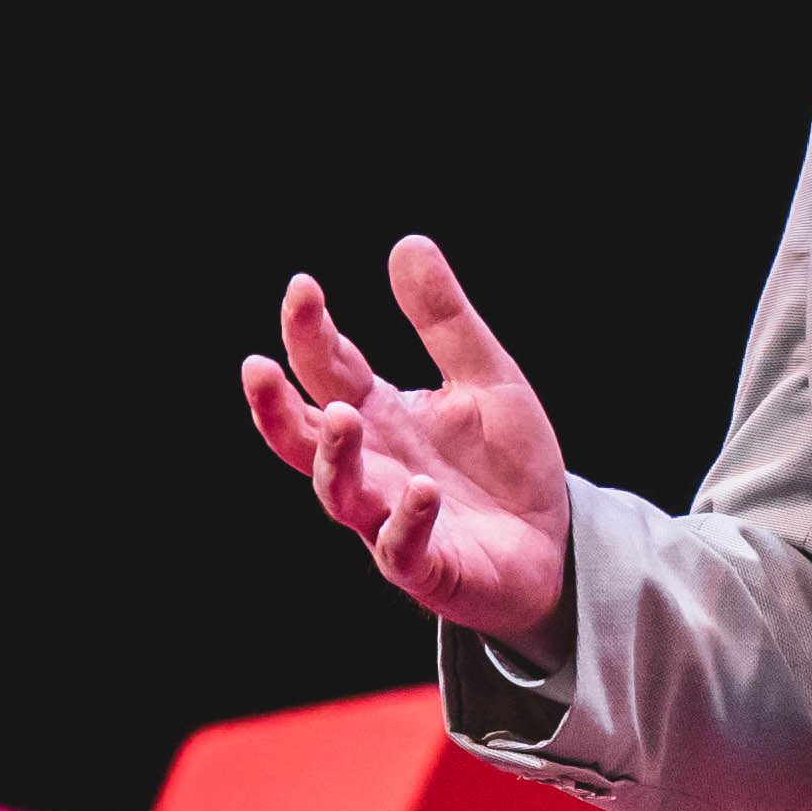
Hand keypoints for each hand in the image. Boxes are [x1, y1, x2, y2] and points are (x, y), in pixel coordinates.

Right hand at [238, 234, 575, 644]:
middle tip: (258, 367)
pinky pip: (403, 549)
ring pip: (339, 494)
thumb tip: (406, 242)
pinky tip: (422, 491)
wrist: (553, 545)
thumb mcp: (486, 377)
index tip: (303, 287)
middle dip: (276, 405)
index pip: (327, 369)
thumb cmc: (506, 464)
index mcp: (379, 414)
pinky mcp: (427, 567)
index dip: (309, 331)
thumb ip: (444, 321)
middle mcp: (372, 465)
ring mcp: (389, 518)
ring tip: (344, 416)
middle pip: (303, 437)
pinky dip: (407, 521)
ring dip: (334, 458)